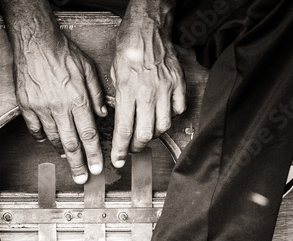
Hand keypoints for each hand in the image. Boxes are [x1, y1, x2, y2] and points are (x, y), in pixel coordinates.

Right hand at [13, 32, 106, 183]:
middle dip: (78, 164)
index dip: (94, 154)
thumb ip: (97, 93)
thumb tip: (102, 113)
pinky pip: (35, 129)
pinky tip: (48, 142)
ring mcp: (41, 109)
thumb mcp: (88, 68)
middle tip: (82, 179)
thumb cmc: (63, 52)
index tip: (97, 168)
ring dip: (62, 153)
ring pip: (53, 138)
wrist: (34, 42)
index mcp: (77, 100)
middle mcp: (60, 108)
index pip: (89, 135)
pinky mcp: (27, 106)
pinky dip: (42, 138)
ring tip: (68, 162)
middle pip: (71, 144)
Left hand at [110, 15, 185, 167]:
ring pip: (163, 125)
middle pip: (145, 133)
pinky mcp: (178, 84)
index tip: (118, 161)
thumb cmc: (127, 48)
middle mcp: (148, 93)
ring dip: (153, 135)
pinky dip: (171, 117)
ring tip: (145, 133)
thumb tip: (118, 120)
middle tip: (132, 149)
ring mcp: (166, 89)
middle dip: (137, 147)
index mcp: (128, 91)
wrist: (148, 27)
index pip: (124, 130)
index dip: (120, 150)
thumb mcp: (113, 75)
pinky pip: (178, 110)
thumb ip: (118, 100)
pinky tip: (162, 115)